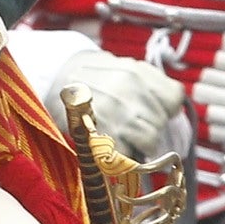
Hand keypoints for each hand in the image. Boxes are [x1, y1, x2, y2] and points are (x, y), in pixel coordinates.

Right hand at [59, 53, 184, 159]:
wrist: (50, 78)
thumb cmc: (89, 75)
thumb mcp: (122, 66)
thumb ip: (151, 82)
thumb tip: (173, 107)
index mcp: (136, 73)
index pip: (174, 97)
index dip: (166, 107)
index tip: (154, 108)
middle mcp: (128, 92)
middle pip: (161, 121)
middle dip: (150, 125)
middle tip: (131, 123)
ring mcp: (116, 116)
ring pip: (151, 140)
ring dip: (139, 142)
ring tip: (122, 134)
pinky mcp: (103, 139)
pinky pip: (130, 156)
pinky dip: (124, 155)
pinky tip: (112, 144)